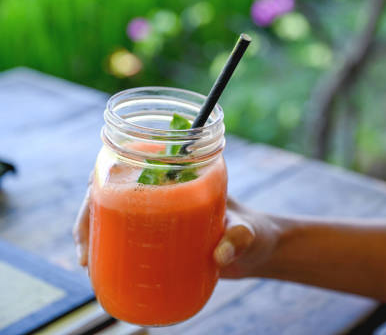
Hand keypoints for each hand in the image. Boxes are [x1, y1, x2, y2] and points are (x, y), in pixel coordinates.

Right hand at [73, 177, 278, 276]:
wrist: (258, 250)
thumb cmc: (255, 232)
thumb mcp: (249, 233)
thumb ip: (240, 239)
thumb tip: (220, 254)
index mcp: (182, 175)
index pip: (136, 161)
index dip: (107, 172)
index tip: (91, 192)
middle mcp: (166, 190)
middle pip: (115, 190)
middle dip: (90, 213)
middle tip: (84, 247)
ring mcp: (160, 214)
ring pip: (115, 214)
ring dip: (92, 232)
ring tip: (86, 261)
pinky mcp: (159, 236)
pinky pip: (125, 237)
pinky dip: (107, 248)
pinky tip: (95, 267)